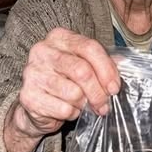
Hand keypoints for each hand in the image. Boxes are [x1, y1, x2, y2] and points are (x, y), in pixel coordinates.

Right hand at [4, 28, 119, 151]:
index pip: (89, 47)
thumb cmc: (64, 82)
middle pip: (82, 71)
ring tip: (80, 105)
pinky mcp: (28, 96)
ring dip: (83, 105)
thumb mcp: (84, 66)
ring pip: (73, 93)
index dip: (107, 70)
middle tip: (104, 105)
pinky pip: (63, 109)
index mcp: (59, 37)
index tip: (114, 88)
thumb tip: (124, 64)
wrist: (36, 106)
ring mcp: (32, 73)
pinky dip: (71, 114)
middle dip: (98, 92)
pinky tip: (66, 110)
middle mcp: (42, 51)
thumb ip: (103, 62)